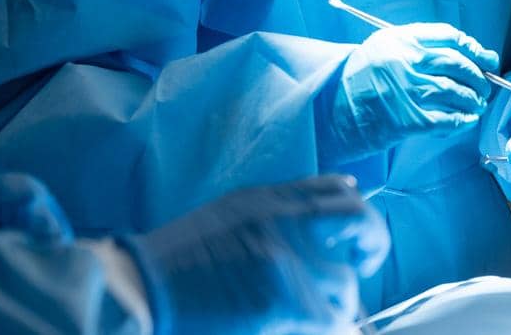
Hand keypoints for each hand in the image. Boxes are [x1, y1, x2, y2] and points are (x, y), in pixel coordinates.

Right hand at [123, 176, 389, 334]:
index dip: (355, 207)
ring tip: (320, 314)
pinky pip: (332, 318)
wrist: (138, 289)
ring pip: (346, 283)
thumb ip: (269, 214)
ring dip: (338, 303)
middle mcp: (282, 221)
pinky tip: (310, 327)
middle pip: (359, 221)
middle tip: (366, 265)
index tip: (359, 229)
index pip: (334, 189)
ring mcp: (286, 260)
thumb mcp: (224, 217)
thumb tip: (313, 219)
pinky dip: (329, 326)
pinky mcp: (283, 301)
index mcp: (264, 199)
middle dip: (372, 244)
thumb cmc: (172, 263)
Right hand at [326, 23, 499, 158]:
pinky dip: (462, 121)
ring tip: (476, 104)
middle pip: (457, 64)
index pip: (449, 37)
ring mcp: (408, 91)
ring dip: (473, 100)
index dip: (473, 48)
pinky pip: (446, 119)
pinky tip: (467, 121)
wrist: (332, 112)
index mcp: (400, 40)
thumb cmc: (358, 80)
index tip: (486, 58)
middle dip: (478, 76)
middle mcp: (405, 61)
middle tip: (484, 86)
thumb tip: (461, 56)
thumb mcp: (381, 49)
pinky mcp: (408, 119)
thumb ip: (414, 47)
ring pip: (456, 92)